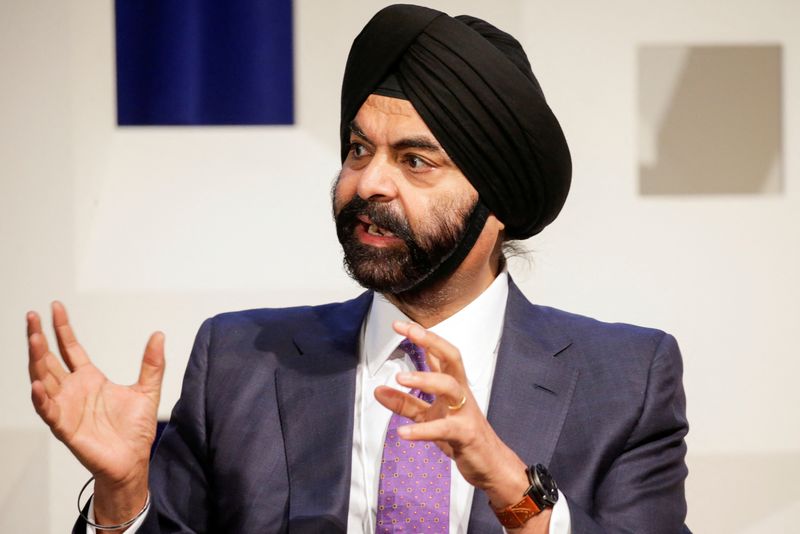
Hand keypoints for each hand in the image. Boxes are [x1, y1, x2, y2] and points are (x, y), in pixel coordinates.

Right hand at [27, 301, 164, 523]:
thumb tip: (159, 335)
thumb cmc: (135, 431)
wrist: (133, 461)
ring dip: (36, 361)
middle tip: (32, 317)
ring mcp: (66, 408)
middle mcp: (73, 391)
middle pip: (50, 360)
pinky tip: (38, 385)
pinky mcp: (65, 428)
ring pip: (44, 380)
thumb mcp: (148, 390)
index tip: (55, 308)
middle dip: (39, 339)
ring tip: (33, 340)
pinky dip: (41, 399)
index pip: (70, 348)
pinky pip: (48, 412)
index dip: (62, 328)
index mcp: (90, 379)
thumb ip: (152, 363)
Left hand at [373, 322, 527, 500]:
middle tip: (408, 331)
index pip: (438, 354)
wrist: (490, 464)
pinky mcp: (465, 434)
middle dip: (431, 341)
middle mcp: (461, 393)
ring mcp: (465, 412)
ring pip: (450, 387)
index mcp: (453, 385)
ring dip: (426, 379)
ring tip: (400, 378)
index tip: (399, 324)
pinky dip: (422, 431)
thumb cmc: (460, 435)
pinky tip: (403, 433)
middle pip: (451, 358)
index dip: (422, 336)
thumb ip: (405, 404)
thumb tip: (378, 390)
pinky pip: (444, 429)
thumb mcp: (429, 417)